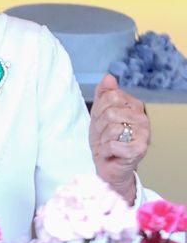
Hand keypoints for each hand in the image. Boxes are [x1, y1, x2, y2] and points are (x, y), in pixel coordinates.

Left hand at [89, 74, 149, 202]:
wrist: (108, 165)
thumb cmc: (105, 140)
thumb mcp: (99, 114)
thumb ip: (104, 95)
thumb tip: (109, 77)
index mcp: (134, 106)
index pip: (110, 96)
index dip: (99, 110)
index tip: (101, 121)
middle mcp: (142, 118)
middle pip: (110, 112)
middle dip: (99, 126)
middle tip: (104, 136)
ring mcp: (143, 134)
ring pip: (112, 128)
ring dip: (103, 139)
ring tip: (108, 144)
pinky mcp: (139, 150)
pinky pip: (113, 144)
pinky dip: (106, 151)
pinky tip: (111, 153)